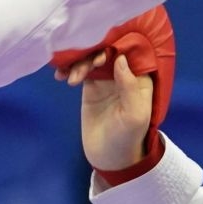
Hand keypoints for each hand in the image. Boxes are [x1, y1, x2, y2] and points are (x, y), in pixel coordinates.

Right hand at [54, 7, 174, 173]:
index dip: (116, 46)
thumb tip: (120, 58)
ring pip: (92, 57)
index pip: (131, 51)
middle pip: (108, 50)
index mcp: (141, 77)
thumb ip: (130, 86)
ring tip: (70, 78)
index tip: (102, 54)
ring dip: (79, 62)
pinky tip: (61, 76)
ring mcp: (107, 78)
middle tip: (85, 68)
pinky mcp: (91, 85)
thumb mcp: (134, 115)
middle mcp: (125, 73)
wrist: (109, 157)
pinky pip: (80, 69)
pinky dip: (70, 68)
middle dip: (94, 53)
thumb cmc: (127, 138)